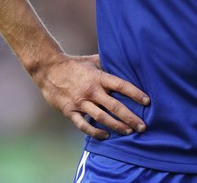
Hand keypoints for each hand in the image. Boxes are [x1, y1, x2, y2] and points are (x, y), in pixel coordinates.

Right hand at [32, 53, 149, 139]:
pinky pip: (84, 125)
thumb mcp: (92, 60)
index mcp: (98, 77)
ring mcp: (80, 102)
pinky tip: (106, 135)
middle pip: (115, 106)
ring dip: (117, 126)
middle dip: (130, 117)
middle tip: (143, 126)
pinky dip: (96, 132)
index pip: (121, 85)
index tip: (147, 101)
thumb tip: (124, 62)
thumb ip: (107, 64)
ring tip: (129, 132)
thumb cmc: (74, 64)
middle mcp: (91, 90)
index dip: (135, 93)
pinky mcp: (70, 111)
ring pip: (102, 118)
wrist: (48, 69)